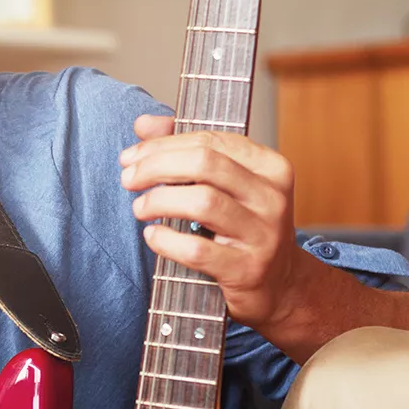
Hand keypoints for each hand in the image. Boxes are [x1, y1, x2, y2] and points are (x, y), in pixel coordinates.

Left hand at [119, 115, 305, 327]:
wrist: (280, 285)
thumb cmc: (244, 228)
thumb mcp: (226, 185)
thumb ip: (186, 149)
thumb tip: (144, 123)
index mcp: (270, 167)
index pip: (210, 140)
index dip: (163, 144)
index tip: (131, 156)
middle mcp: (271, 197)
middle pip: (205, 163)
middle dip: (156, 166)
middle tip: (128, 179)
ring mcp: (262, 234)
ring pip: (202, 202)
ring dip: (159, 201)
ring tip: (139, 208)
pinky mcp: (246, 269)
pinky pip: (197, 250)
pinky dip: (166, 241)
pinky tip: (152, 236)